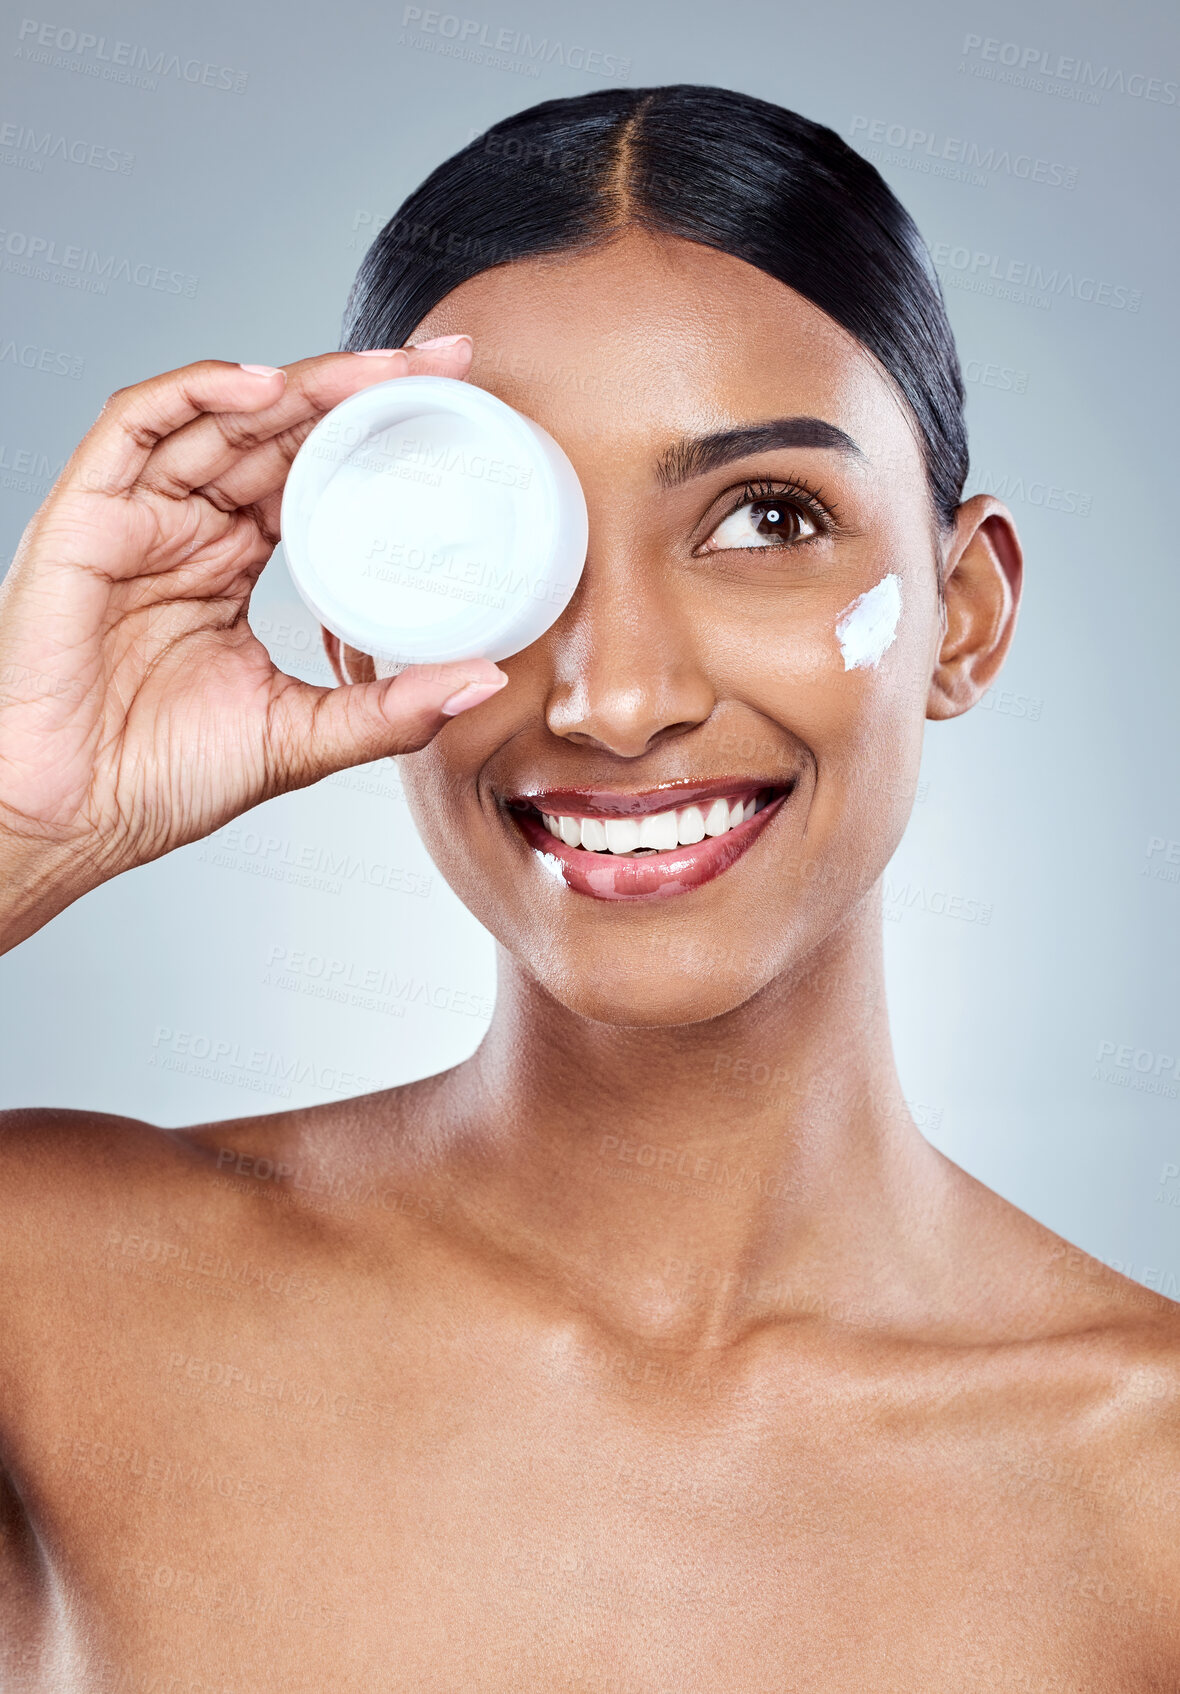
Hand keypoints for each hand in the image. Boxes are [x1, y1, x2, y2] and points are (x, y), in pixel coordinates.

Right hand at [0, 337, 503, 949]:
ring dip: (300, 383)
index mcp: (230, 566)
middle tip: (439, 363)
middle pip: (275, 430)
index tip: (452, 410)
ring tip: (379, 371)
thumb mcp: (304, 737)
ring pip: (220, 415)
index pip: (309, 474)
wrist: (72, 818)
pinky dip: (198, 393)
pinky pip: (136, 425)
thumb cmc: (163, 780)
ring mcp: (137, 518)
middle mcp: (187, 529)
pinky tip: (267, 386)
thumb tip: (488, 677)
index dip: (372, 437)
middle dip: (356, 390)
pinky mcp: (87, 516)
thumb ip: (393, 708)